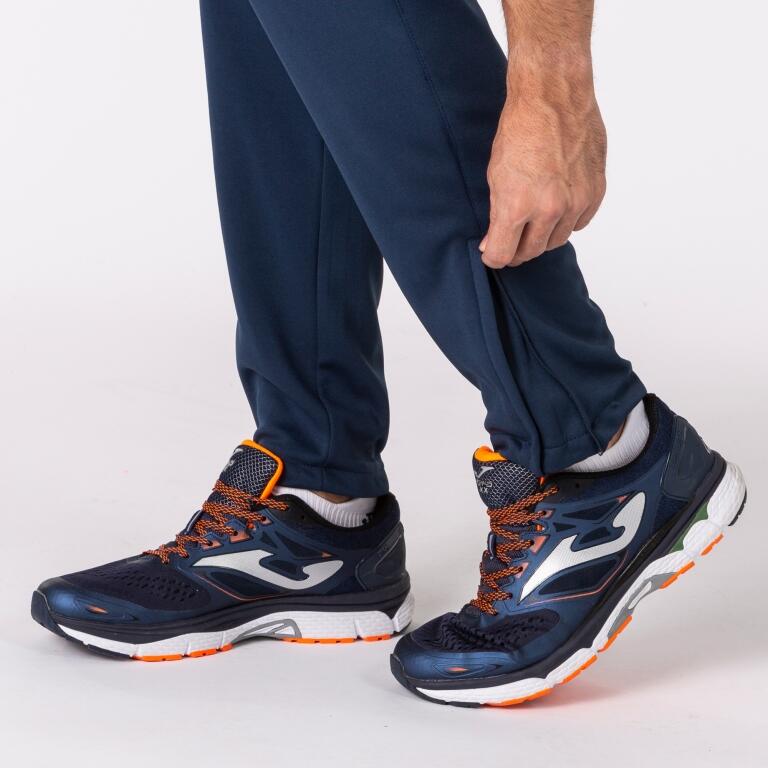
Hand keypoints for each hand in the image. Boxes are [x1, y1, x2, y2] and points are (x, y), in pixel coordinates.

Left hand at [480, 69, 606, 268]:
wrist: (554, 96)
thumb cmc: (520, 130)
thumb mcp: (496, 175)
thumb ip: (497, 214)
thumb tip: (493, 243)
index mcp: (518, 206)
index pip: (503, 255)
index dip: (494, 257)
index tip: (492, 253)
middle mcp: (549, 209)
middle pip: (531, 252)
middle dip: (517, 250)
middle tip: (511, 241)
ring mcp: (576, 201)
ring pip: (557, 240)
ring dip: (543, 236)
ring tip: (533, 221)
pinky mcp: (596, 192)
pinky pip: (579, 223)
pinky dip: (567, 220)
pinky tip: (556, 207)